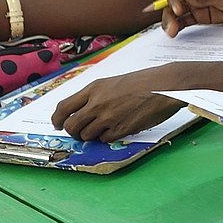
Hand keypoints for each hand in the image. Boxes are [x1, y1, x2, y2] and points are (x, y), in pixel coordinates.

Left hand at [51, 64, 186, 142]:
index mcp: (94, 89)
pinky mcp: (121, 129)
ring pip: (87, 136)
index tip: (58, 124)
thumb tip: (83, 112)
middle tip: (81, 132)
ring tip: (105, 128)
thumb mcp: (113, 83)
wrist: (164, 86)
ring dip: (92, 135)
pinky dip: (108, 138)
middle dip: (74, 132)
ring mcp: (109, 117)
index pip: (63, 108)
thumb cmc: (143, 82)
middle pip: (72, 126)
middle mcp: (97, 103)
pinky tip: (118, 128)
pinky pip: (105, 140)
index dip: (57, 119)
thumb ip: (96, 96)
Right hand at [161, 0, 222, 36]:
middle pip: (174, 0)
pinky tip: (174, 32)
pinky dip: (178, 26)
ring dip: (171, 21)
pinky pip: (186, 21)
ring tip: (171, 32)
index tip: (179, 9)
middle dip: (169, 12)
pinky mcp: (202, 15)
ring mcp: (198, 4)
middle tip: (172, 25)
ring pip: (177, 13)